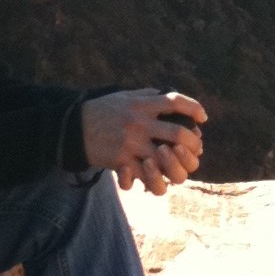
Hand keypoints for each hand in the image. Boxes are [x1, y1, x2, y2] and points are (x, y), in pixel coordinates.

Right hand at [79, 87, 206, 196]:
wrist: (72, 128)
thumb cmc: (102, 110)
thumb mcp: (125, 96)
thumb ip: (148, 96)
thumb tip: (172, 100)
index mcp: (141, 104)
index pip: (175, 102)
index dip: (194, 108)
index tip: (203, 117)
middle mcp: (138, 122)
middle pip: (177, 133)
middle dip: (193, 143)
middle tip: (197, 147)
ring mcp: (130, 143)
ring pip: (164, 160)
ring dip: (176, 164)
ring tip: (179, 165)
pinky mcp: (121, 160)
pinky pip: (143, 176)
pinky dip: (153, 179)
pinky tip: (157, 177)